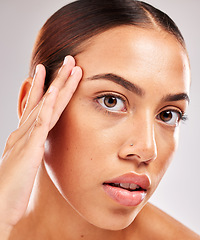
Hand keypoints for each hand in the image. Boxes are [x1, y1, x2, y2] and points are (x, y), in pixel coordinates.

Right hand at [0, 56, 81, 237]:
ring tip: (69, 67)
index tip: (50, 72)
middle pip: (44, 100)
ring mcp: (26, 138)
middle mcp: (23, 132)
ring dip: (58, 86)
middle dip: (57, 79)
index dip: (44, 88)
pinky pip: (40, 124)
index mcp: (24, 135)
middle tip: (68, 61)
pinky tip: (55, 92)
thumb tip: (35, 141)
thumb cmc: (11, 187)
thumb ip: (29, 149)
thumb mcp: (22, 163)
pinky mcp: (29, 149)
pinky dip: (48, 107)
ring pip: (46, 106)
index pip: (36, 106)